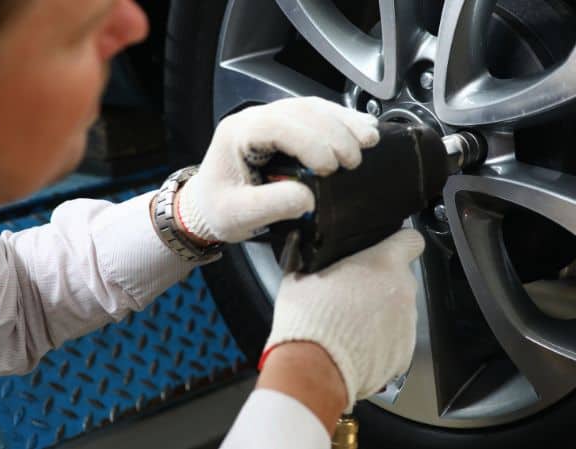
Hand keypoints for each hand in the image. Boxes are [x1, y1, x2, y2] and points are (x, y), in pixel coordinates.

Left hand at [176, 97, 379, 242]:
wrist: (206, 206)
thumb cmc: (217, 209)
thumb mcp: (237, 215)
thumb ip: (270, 205)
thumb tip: (308, 197)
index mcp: (238, 134)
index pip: (279, 125)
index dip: (310, 141)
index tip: (330, 167)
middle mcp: (255, 119)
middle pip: (302, 111)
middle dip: (335, 131)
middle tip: (355, 159)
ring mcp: (272, 119)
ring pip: (313, 107)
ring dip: (344, 121)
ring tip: (369, 139)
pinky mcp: (288, 127)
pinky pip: (318, 114)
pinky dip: (342, 120)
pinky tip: (362, 129)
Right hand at [263, 228, 424, 409]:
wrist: (315, 368)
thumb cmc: (309, 319)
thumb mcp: (299, 279)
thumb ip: (307, 260)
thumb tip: (298, 248)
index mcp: (382, 263)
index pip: (411, 240)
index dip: (400, 243)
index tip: (388, 249)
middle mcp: (403, 290)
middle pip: (402, 278)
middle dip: (382, 284)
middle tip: (355, 294)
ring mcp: (407, 323)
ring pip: (400, 311)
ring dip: (382, 315)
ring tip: (352, 326)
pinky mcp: (405, 353)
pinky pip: (397, 341)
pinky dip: (382, 343)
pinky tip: (358, 348)